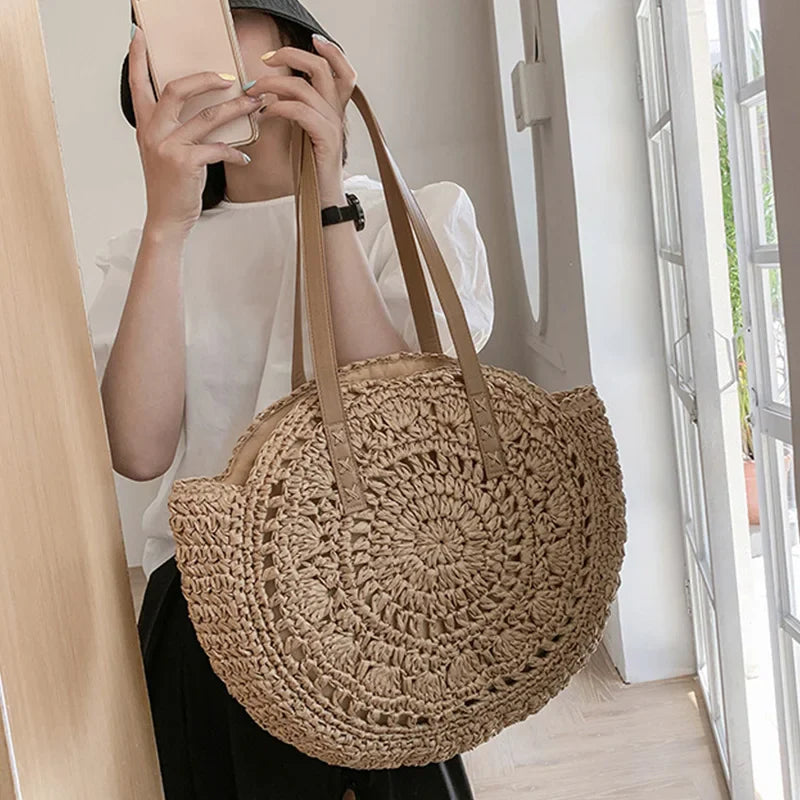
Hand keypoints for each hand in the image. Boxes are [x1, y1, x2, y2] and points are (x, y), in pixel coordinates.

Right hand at [128, 24, 263, 237]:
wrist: (166, 218)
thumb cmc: (170, 185)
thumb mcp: (163, 151)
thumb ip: (173, 128)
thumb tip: (202, 107)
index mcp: (146, 125)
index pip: (138, 83)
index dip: (138, 57)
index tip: (140, 35)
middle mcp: (153, 132)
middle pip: (177, 90)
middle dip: (207, 79)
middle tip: (230, 77)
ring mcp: (168, 147)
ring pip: (207, 117)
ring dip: (236, 109)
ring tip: (254, 104)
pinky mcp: (185, 164)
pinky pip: (217, 149)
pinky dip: (234, 153)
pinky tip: (243, 158)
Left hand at [244, 35, 356, 203]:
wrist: (323, 203)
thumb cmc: (311, 172)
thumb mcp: (304, 135)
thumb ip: (297, 112)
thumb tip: (273, 95)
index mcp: (334, 110)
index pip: (343, 71)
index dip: (329, 51)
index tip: (307, 42)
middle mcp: (337, 114)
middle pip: (323, 68)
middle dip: (291, 56)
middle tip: (265, 60)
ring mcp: (333, 126)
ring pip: (305, 88)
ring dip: (274, 84)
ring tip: (254, 91)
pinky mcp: (325, 139)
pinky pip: (301, 112)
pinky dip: (279, 108)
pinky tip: (265, 114)